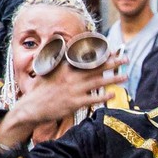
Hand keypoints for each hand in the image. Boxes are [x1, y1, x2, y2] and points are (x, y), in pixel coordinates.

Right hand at [0, 52, 118, 148]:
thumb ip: (58, 61)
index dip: (101, 55)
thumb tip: (65, 49)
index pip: (86, 58)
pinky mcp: (75, 103)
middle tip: (125, 59)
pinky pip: (93, 99)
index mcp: (65, 67)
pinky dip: (103, 96)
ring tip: (125, 76)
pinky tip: (112, 94)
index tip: (112, 51)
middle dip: (112, 63)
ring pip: (98, 82)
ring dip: (113, 79)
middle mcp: (71, 77)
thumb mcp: (47, 70)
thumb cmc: (39, 90)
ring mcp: (74, 90)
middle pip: (96, 68)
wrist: (32, 107)